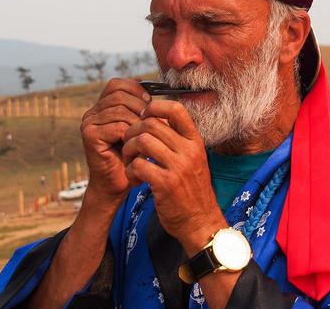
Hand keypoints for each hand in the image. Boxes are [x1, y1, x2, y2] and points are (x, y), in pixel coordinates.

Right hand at [80, 78, 150, 202]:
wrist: (117, 184)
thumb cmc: (131, 156)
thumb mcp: (139, 128)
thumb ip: (142, 108)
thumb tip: (159, 88)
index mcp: (102, 107)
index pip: (117, 84)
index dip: (136, 89)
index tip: (150, 103)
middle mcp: (92, 112)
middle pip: (119, 94)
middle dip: (140, 106)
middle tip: (151, 122)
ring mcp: (89, 123)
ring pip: (120, 110)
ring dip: (138, 122)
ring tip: (145, 136)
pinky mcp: (90, 136)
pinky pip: (117, 126)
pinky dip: (131, 134)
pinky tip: (135, 144)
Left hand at [122, 100, 226, 252]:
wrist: (201, 222)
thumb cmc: (192, 190)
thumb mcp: (193, 160)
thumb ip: (178, 141)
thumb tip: (157, 119)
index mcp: (195, 141)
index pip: (176, 108)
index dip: (155, 107)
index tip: (144, 118)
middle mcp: (189, 150)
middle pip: (152, 123)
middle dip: (133, 131)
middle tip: (129, 145)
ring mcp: (178, 167)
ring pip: (142, 141)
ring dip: (129, 150)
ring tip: (130, 161)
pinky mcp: (165, 184)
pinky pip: (138, 165)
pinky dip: (130, 171)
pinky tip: (134, 178)